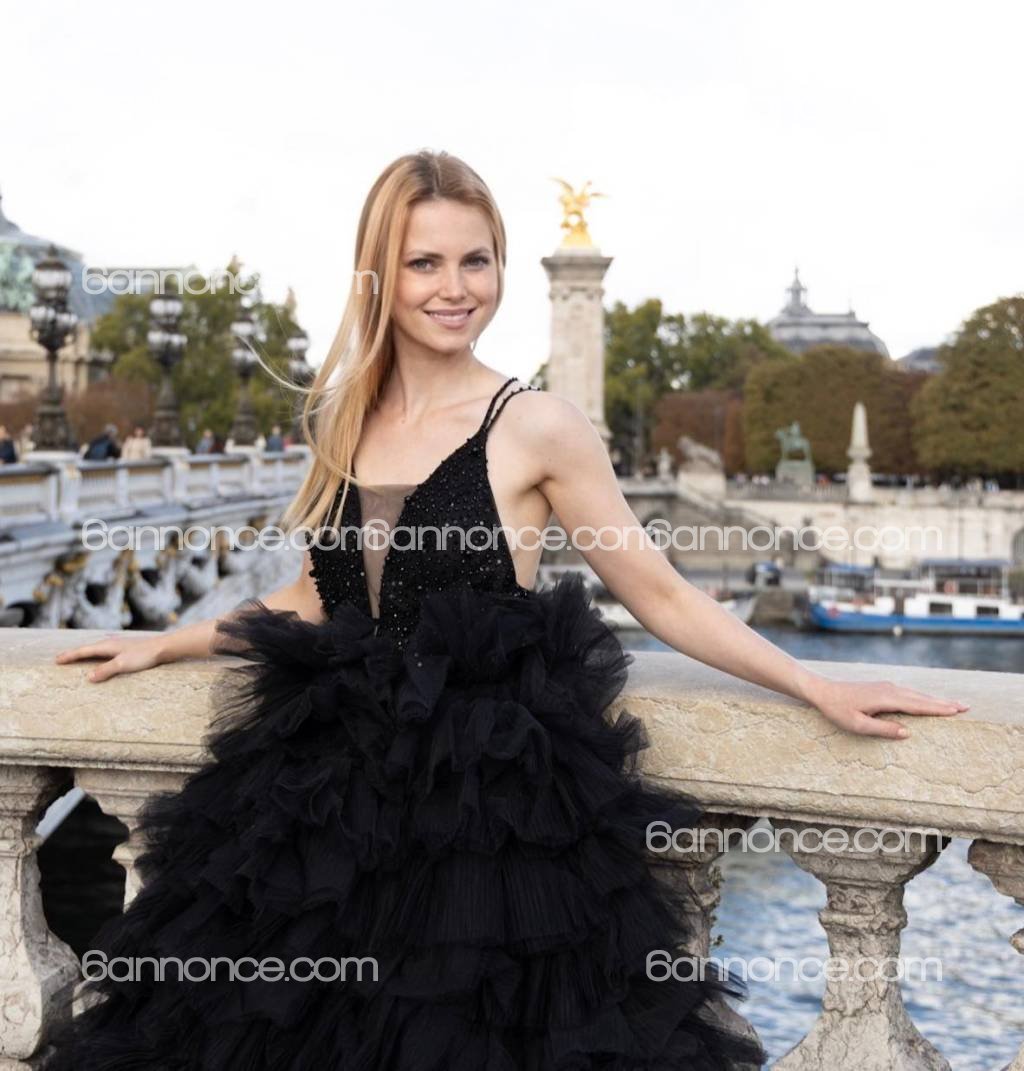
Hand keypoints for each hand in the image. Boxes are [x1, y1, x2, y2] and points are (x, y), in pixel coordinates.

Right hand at [54, 634, 166, 682]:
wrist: (164, 647)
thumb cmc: (144, 655)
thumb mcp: (123, 665)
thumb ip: (105, 670)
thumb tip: (88, 677)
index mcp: (107, 646)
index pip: (83, 651)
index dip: (70, 656)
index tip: (56, 660)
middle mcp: (111, 643)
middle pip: (88, 648)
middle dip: (74, 654)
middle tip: (61, 658)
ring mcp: (120, 645)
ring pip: (97, 648)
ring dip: (86, 653)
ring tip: (78, 656)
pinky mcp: (127, 648)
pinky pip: (106, 651)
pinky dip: (98, 654)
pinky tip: (103, 654)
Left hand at [805, 677, 968, 739]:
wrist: (823, 691)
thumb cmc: (837, 710)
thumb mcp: (857, 725)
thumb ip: (883, 729)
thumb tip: (908, 733)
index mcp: (886, 698)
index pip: (918, 705)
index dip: (938, 708)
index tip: (957, 710)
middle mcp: (889, 689)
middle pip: (922, 697)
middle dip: (943, 702)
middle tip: (966, 707)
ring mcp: (886, 686)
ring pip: (916, 694)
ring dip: (934, 699)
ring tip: (953, 705)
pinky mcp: (883, 687)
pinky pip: (908, 693)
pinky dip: (922, 697)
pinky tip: (927, 701)